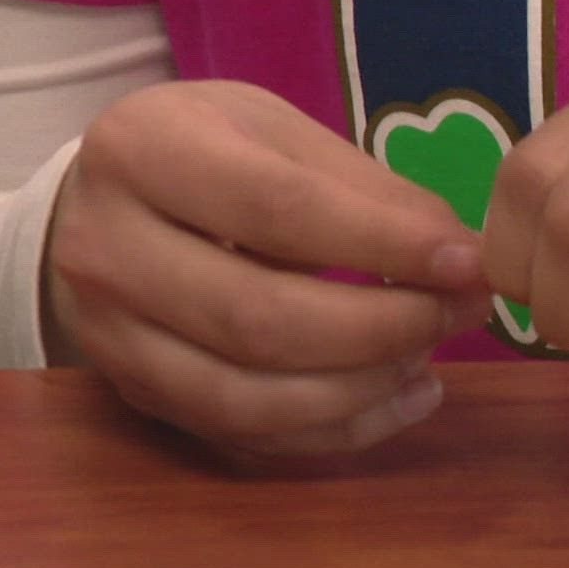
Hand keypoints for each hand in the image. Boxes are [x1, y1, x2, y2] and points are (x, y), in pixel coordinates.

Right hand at [44, 81, 489, 456]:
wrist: (101, 207)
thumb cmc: (210, 156)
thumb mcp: (276, 132)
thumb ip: (366, 188)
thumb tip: (458, 255)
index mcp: (141, 151)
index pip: (276, 210)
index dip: (382, 244)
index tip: (466, 261)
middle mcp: (104, 249)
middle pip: (261, 317)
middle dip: (384, 326)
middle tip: (461, 311)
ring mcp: (112, 337)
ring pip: (251, 396)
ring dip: (364, 387)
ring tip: (431, 355)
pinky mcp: (140, 398)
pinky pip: (250, 435)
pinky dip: (342, 428)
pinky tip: (404, 396)